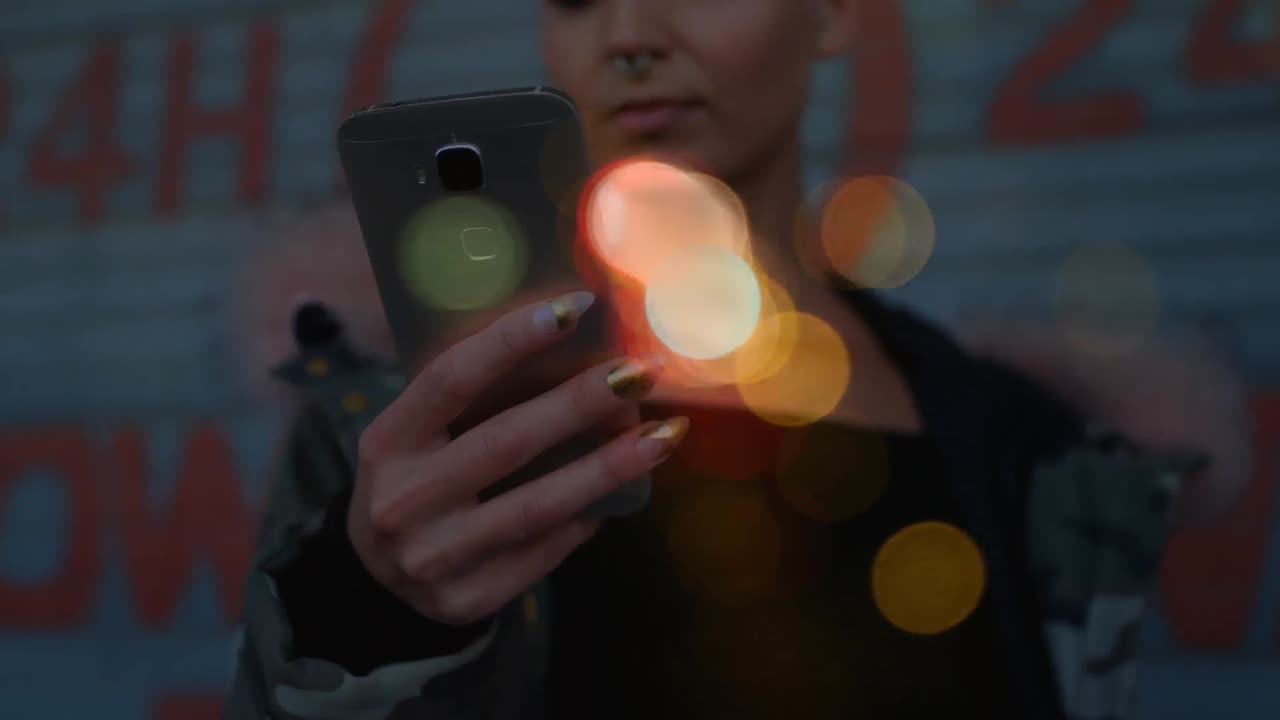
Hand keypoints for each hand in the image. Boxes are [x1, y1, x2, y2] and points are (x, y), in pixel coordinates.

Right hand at [349, 291, 687, 625]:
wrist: (377, 583)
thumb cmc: (415, 481)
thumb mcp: (416, 437)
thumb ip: (470, 401)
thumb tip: (573, 342)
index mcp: (388, 441)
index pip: (450, 380)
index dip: (511, 341)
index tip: (575, 308)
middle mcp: (403, 499)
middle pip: (506, 441)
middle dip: (582, 402)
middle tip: (642, 370)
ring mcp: (433, 556)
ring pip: (538, 506)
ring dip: (608, 466)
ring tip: (664, 434)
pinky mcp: (467, 599)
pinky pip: (543, 552)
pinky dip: (586, 518)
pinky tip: (623, 492)